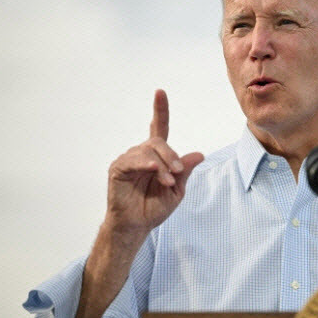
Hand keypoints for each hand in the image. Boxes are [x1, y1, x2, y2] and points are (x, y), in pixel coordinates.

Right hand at [105, 89, 203, 235]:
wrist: (138, 225)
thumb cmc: (155, 207)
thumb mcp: (177, 189)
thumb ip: (185, 171)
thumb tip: (199, 154)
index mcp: (157, 155)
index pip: (158, 127)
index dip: (160, 110)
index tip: (160, 92)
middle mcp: (142, 153)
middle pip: (158, 141)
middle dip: (171, 156)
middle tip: (176, 173)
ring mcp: (129, 159)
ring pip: (148, 150)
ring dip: (162, 166)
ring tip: (167, 182)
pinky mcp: (118, 168)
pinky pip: (134, 159)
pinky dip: (147, 164)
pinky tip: (154, 170)